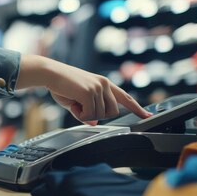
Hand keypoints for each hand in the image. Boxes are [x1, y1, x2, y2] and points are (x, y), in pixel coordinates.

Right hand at [17, 55, 151, 124]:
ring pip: (100, 115)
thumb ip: (88, 111)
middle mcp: (104, 84)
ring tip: (74, 103)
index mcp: (104, 84)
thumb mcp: (77, 100)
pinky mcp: (89, 92)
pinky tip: (73, 104)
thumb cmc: (61, 85)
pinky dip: (80, 115)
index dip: (137, 108)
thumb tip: (93, 122)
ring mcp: (98, 88)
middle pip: (112, 112)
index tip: (147, 116)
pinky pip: (90, 115)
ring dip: (86, 115)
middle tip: (82, 109)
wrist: (49, 73)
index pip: (125, 97)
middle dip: (98, 116)